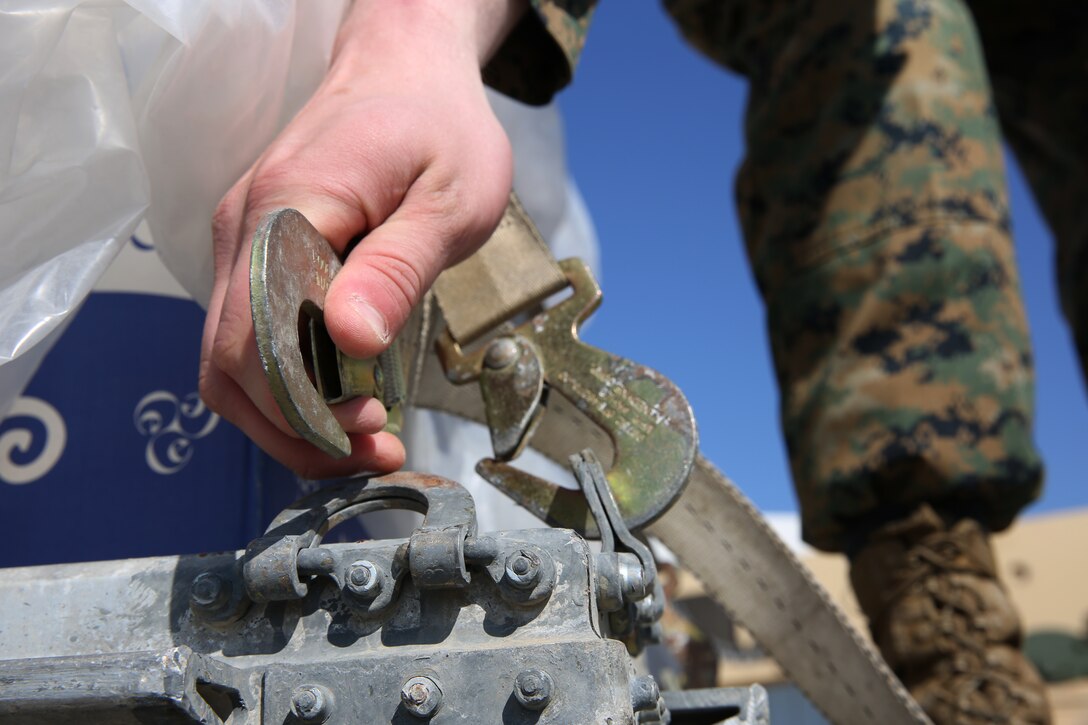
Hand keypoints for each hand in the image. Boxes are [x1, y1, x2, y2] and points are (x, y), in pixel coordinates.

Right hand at [199, 1, 524, 477]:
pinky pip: (255, 337)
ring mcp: (244, 244)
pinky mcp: (259, 254)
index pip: (253, 341)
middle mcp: (245, 231)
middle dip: (296, 430)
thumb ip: (398, 265)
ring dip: (291, 417)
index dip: (301, 407)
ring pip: (234, 362)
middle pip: (229, 366)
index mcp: (288, 209)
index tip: (367, 431)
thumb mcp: (449, 196)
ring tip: (364, 439)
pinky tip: (343, 401)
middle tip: (373, 452)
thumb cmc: (438, 125)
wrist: (406, 70)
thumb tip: (351, 338)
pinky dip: (291, 385)